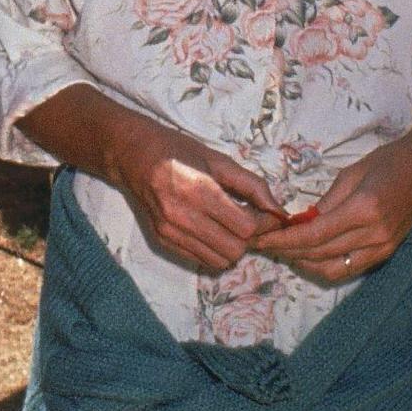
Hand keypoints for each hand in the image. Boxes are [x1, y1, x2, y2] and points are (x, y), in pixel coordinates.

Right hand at [110, 115, 284, 273]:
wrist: (132, 155)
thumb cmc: (178, 150)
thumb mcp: (218, 159)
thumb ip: (252, 185)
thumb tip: (278, 209)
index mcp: (200, 191)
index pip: (246, 227)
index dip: (263, 222)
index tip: (265, 213)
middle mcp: (183, 216)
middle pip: (235, 249)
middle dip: (249, 237)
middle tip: (247, 219)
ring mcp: (171, 232)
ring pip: (219, 260)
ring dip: (231, 246)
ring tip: (228, 225)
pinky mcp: (163, 241)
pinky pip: (200, 260)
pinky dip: (213, 250)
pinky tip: (210, 229)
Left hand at [253, 126, 411, 283]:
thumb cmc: (387, 162)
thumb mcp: (351, 174)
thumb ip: (326, 202)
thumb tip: (301, 223)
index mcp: (364, 209)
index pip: (315, 234)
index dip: (285, 240)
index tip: (262, 239)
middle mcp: (374, 234)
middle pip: (321, 253)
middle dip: (288, 251)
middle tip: (264, 244)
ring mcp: (383, 248)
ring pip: (334, 268)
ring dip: (304, 263)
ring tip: (282, 251)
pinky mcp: (386, 253)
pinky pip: (349, 268)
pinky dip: (325, 266)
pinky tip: (308, 256)